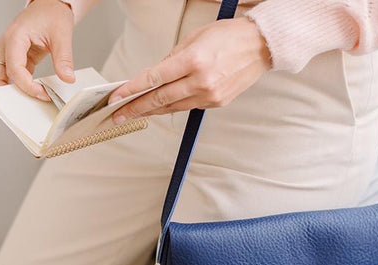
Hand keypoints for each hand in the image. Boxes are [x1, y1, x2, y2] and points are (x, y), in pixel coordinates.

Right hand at [0, 0, 74, 100]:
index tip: (44, 95)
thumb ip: (64, 59)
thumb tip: (67, 78)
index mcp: (15, 38)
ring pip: (1, 79)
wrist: (50, 5)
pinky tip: (36, 94)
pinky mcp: (16, 59)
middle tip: (27, 105)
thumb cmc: (51, 14)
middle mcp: (6, 47)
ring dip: (14, 92)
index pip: (14, 69)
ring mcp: (9, 54)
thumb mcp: (61, 35)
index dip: (27, 86)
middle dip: (9, 94)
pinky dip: (22, 88)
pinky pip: (13, 78)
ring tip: (32, 102)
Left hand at [107, 16, 271, 122]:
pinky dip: (171, 107)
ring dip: (150, 111)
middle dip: (136, 108)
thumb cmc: (229, 36)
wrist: (260, 46)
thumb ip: (172, 58)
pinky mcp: (216, 103)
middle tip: (118, 115)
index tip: (117, 97)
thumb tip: (154, 75)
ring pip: (172, 107)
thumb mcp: (195, 37)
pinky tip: (159, 108)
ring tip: (133, 114)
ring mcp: (209, 95)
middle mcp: (201, 81)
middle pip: (160, 99)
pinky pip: (187, 107)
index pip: (154, 78)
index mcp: (193, 60)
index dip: (133, 89)